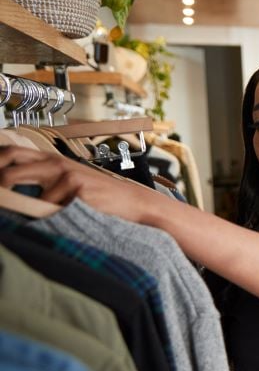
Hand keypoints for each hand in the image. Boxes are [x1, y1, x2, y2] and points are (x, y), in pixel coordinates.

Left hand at [0, 145, 159, 222]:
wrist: (133, 203)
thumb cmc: (100, 198)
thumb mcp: (69, 183)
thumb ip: (43, 183)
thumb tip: (10, 194)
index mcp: (51, 160)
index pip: (10, 152)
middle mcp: (54, 162)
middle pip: (8, 162)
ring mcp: (64, 173)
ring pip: (21, 188)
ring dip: (21, 205)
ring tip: (37, 213)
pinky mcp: (75, 187)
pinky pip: (47, 206)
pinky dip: (50, 217)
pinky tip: (68, 217)